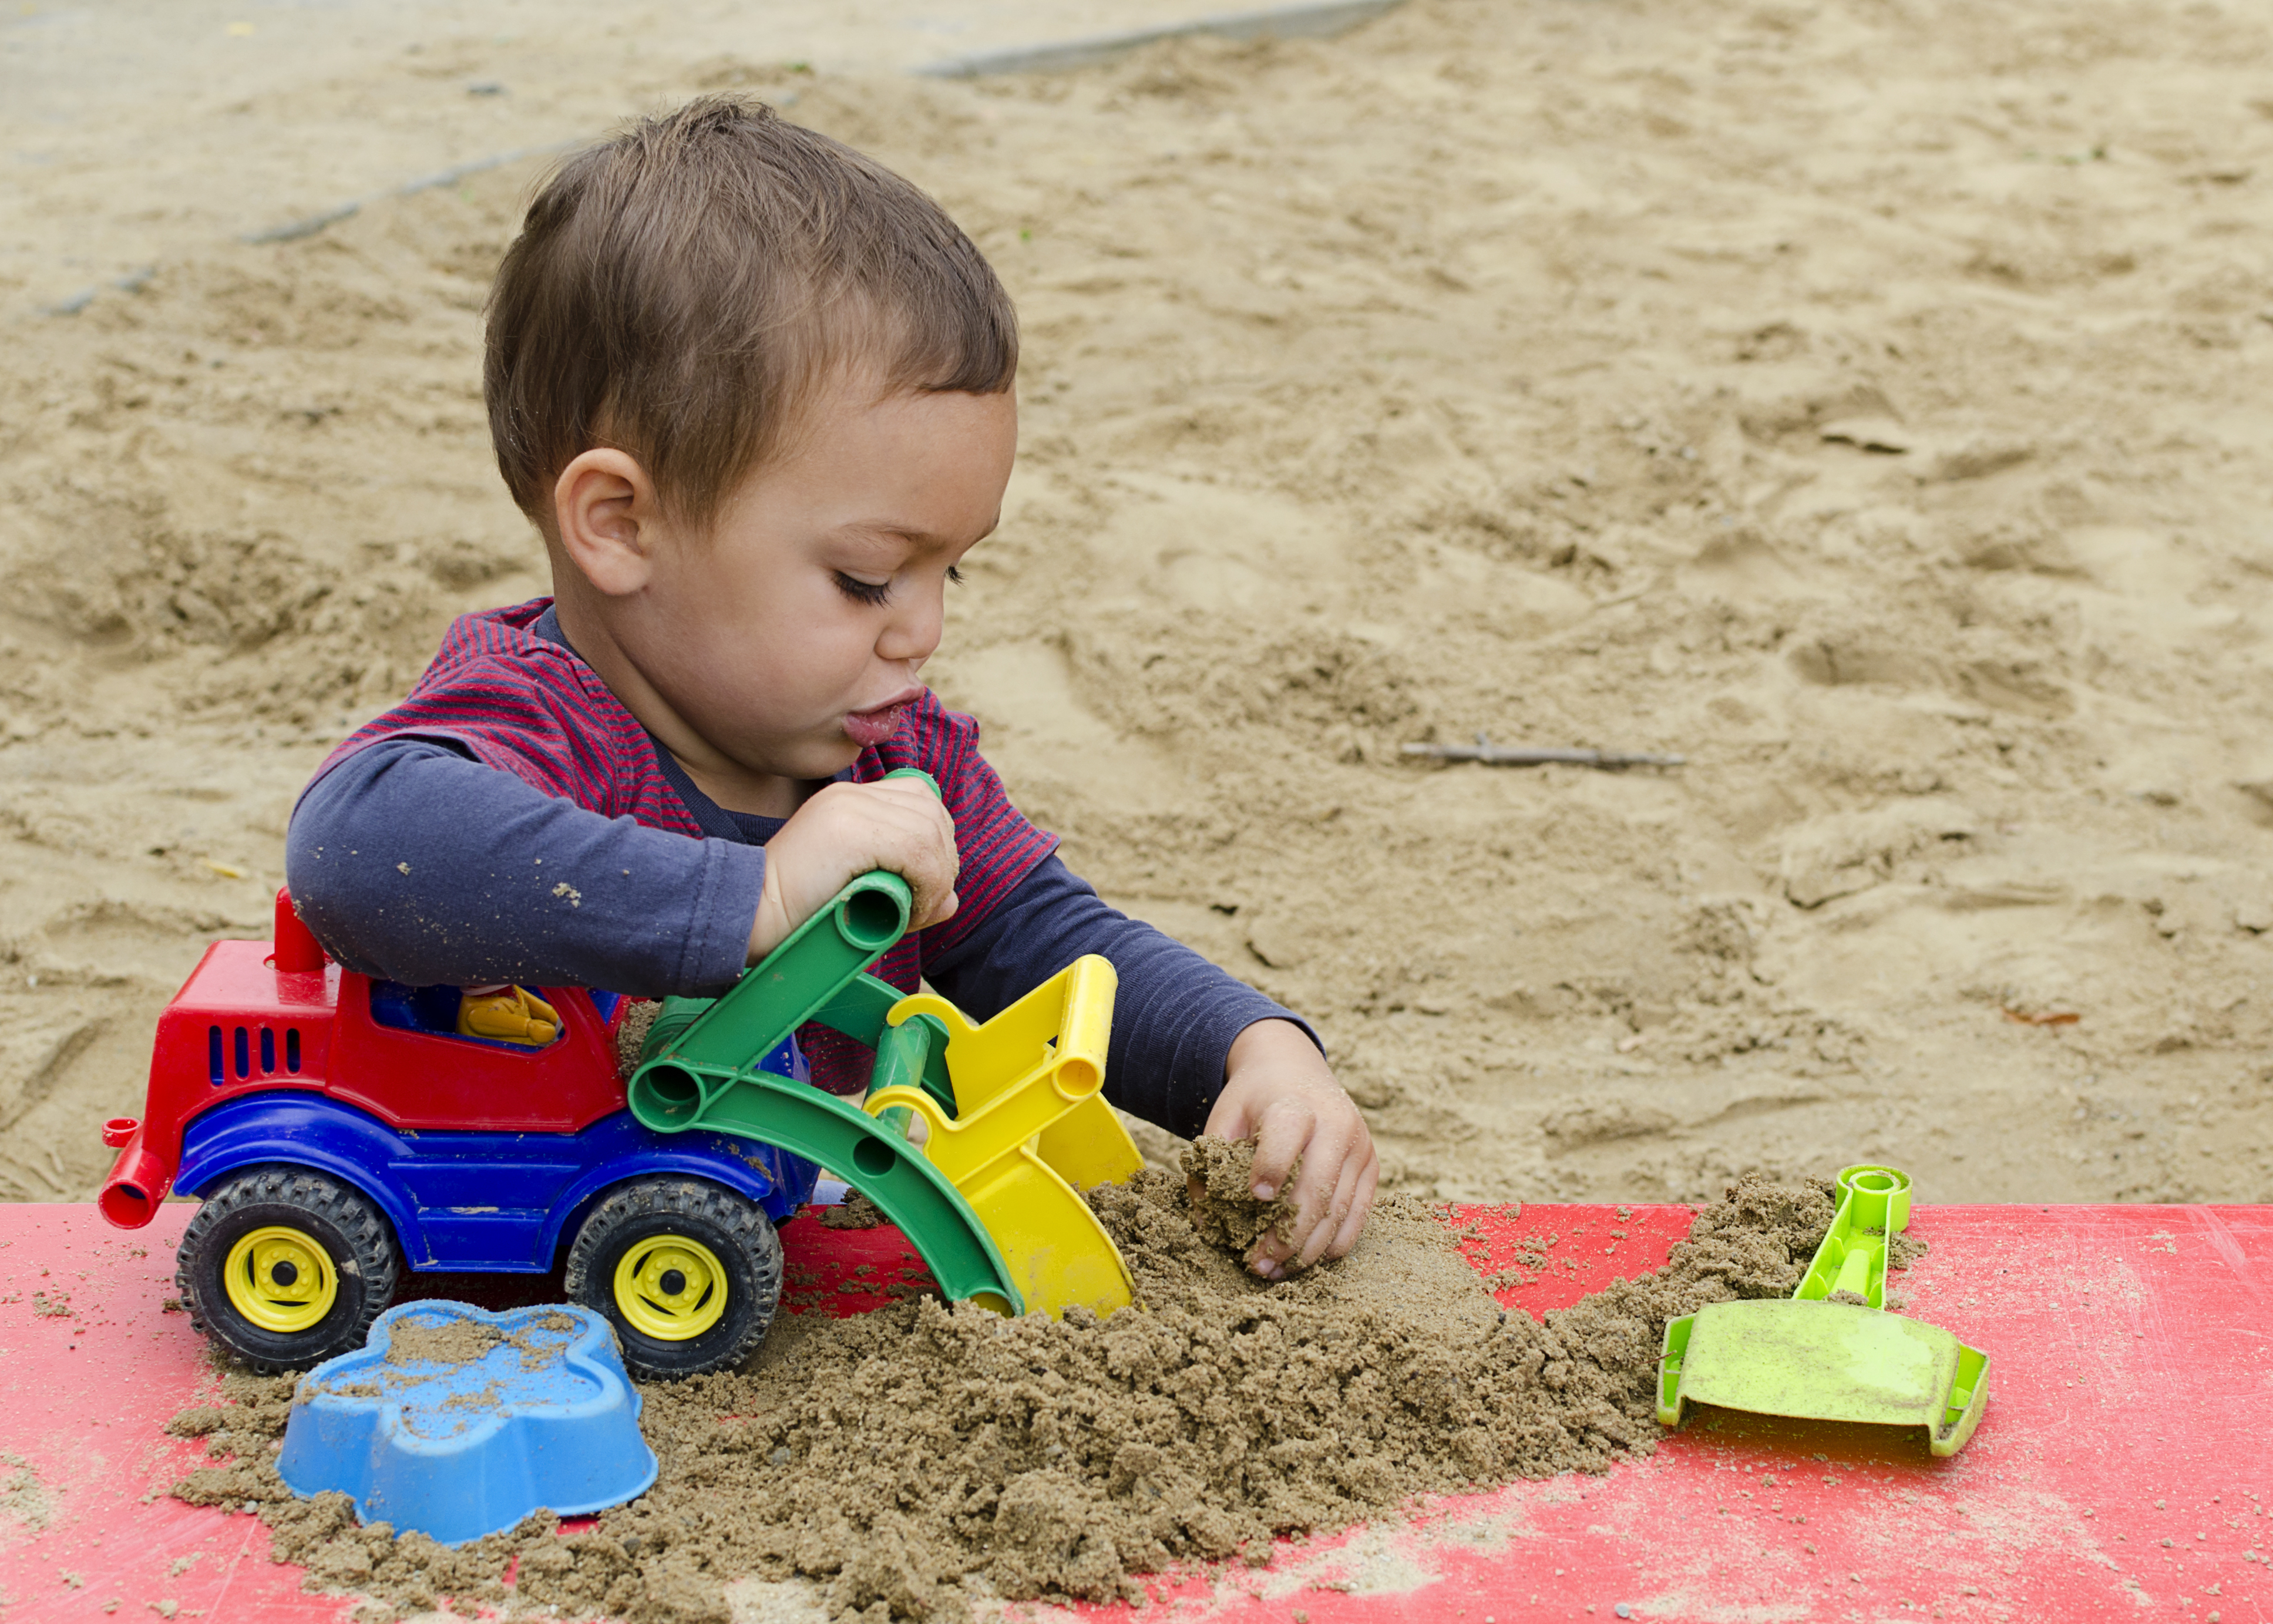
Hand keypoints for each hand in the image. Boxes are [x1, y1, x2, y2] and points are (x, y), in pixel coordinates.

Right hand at [748, 777, 958, 960]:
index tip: (923, 889)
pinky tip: (910, 912)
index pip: (920, 800)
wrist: (747, 918)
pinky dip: (926, 885)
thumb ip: (908, 889)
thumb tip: (952, 902)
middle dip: (943, 863)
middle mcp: (852, 794)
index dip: (936, 846)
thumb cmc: (800, 914)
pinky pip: (917, 851)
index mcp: (850, 800)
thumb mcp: (862, 892)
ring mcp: (849, 806)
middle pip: (932, 812)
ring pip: (929, 832)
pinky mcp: (850, 829)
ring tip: (914, 912)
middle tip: (924, 904)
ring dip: (936, 879)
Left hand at [1202, 1019, 1378, 1278]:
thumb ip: (1211, 1162)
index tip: (1254, 1198)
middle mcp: (1336, 1124)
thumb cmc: (1255, 1099)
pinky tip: (1304, 1259)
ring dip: (1306, 1249)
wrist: (1295, 1068)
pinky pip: (1357, 1216)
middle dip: (1286, 1235)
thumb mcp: (1225, 1115)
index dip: (1272, 1168)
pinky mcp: (1371, 1167)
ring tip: (1275, 1270)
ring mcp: (1359, 1147)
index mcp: (1295, 1105)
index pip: (1287, 1137)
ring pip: (1338, 1210)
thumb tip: (1206, 1220)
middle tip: (1257, 1265)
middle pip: (1316, 1188)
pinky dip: (1332, 1244)